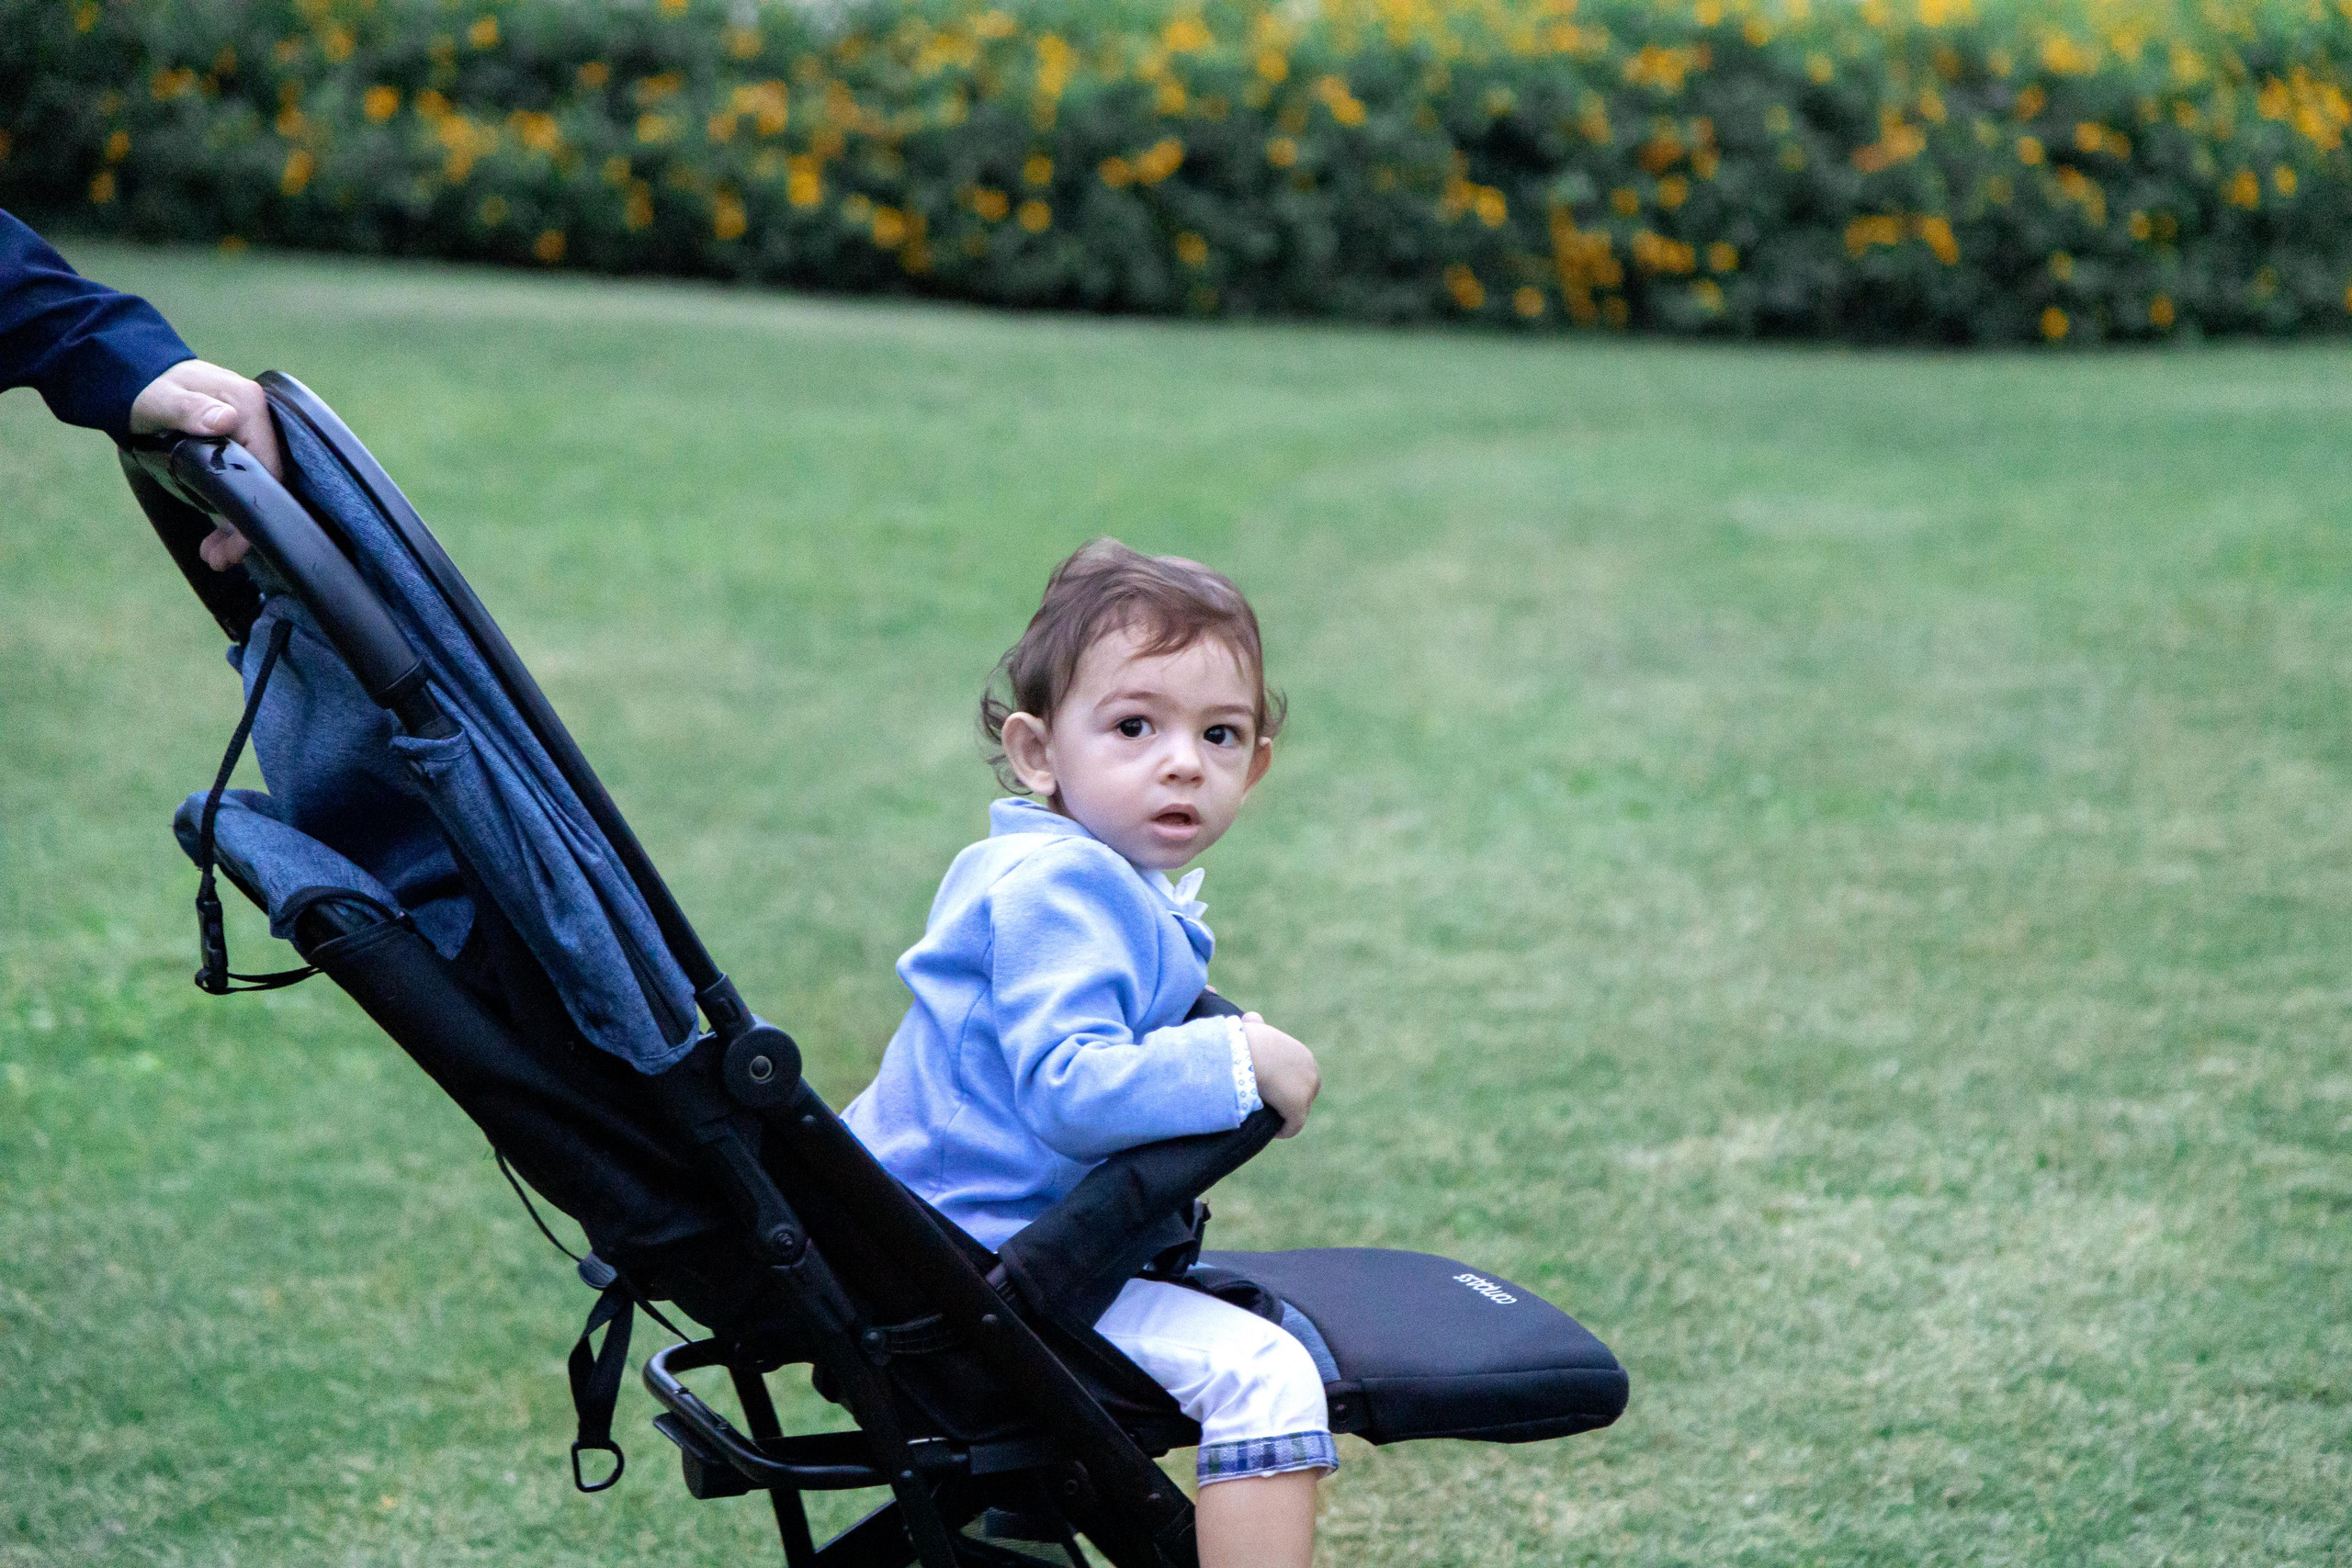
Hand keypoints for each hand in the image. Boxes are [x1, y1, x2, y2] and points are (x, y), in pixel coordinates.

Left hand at [128, 359, 283, 568]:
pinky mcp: (234, 452)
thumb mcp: (159, 398)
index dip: (257, 506)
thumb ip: (189, 409)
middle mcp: (255, 422)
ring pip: (253, 490)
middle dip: (245, 527)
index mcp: (247, 405)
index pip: (269, 465)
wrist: (133, 380)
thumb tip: (225, 421)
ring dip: (235, 527)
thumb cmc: (145, 388)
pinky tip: (214, 540)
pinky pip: (239, 487)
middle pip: (265, 483)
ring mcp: (247, 438)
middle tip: (220, 560)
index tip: (238, 542)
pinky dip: (228, 515)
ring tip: (214, 557)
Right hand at [1242, 1013, 1319, 1138]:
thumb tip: (1252, 1018)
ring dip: (1285, 1117)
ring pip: (1298, 1112)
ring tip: (1268, 1119)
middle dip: (1288, 1102)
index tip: (1269, 1092)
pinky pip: (1293, 1127)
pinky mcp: (1298, 1109)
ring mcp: (1307, 1092)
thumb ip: (1255, 1024)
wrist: (1251, 1053)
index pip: (1300, 1077)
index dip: (1285, 1087)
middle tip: (1269, 1107)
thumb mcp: (1253, 1027)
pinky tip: (1271, 1131)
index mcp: (1304, 1056)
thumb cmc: (1248, 1040)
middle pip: (1303, 1095)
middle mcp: (1311, 1073)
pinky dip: (1283, 1131)